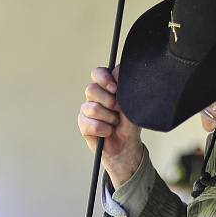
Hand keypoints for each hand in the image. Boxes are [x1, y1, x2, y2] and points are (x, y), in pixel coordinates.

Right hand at [79, 66, 142, 186]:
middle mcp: (95, 96)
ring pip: (92, 108)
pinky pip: (90, 124)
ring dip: (108, 118)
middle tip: (117, 109)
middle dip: (108, 101)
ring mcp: (87, 110)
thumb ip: (125, 86)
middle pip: (91, 89)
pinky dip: (103, 129)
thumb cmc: (130, 122)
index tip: (115, 88)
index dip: (104, 78)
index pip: (97, 73)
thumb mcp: (132, 103)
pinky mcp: (83, 124)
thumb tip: (117, 72)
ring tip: (115, 123)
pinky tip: (108, 132)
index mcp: (106, 87)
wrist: (127, 145)